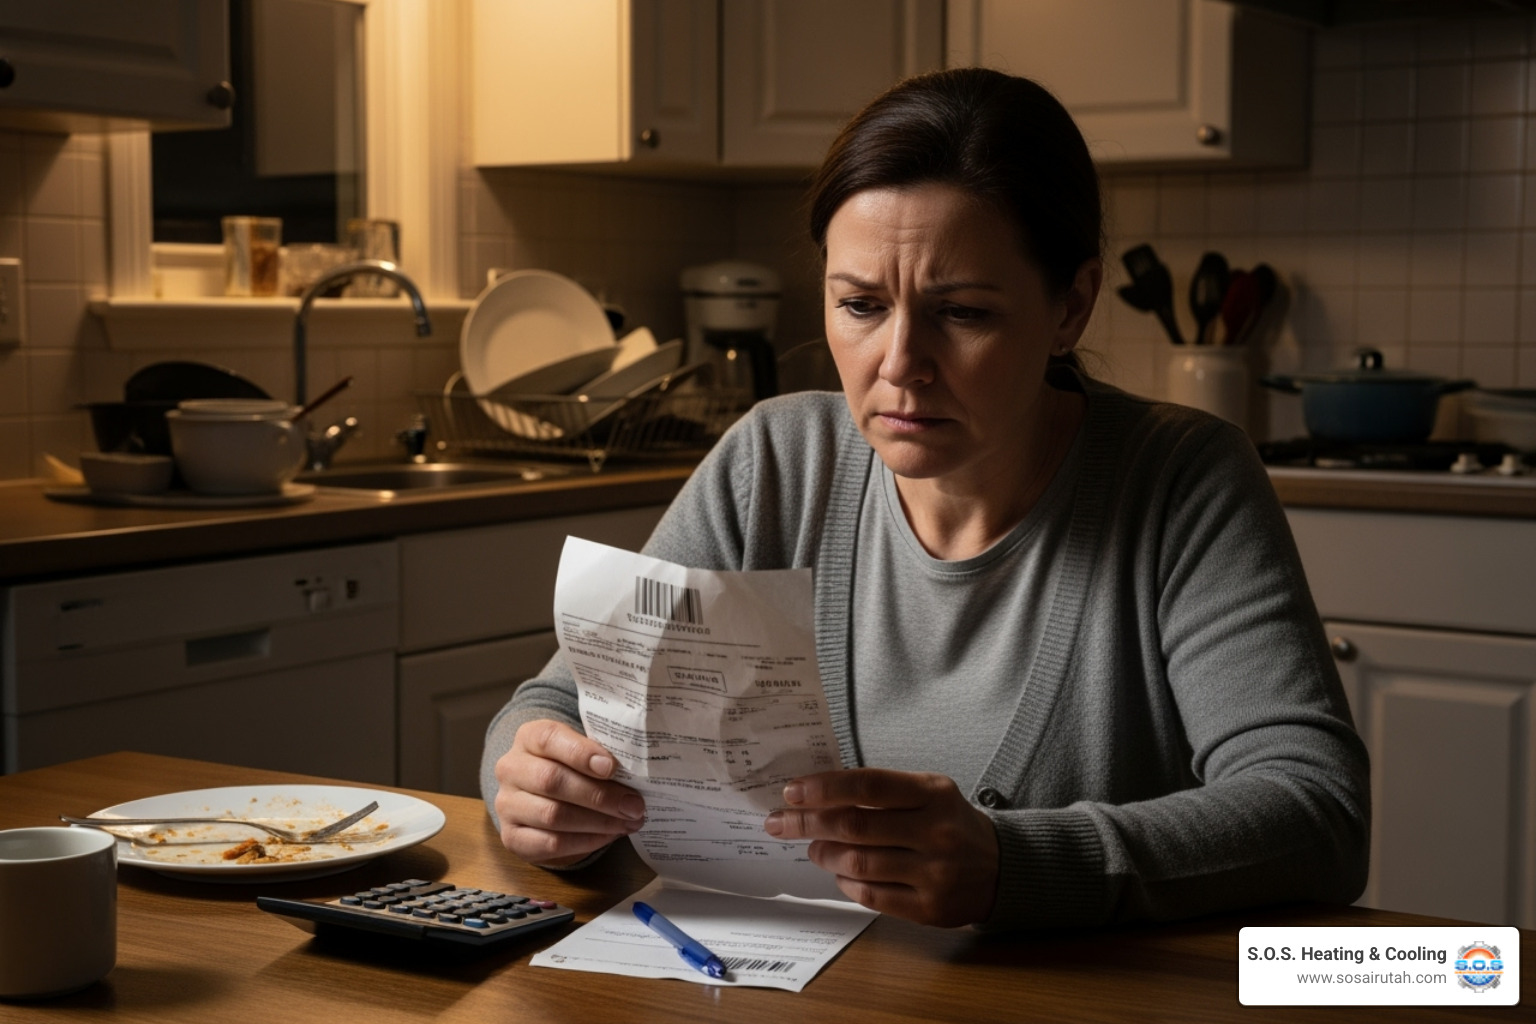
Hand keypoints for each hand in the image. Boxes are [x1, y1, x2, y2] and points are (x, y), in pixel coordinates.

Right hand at [493, 719, 645, 867]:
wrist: (538, 794)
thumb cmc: (569, 766)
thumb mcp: (581, 749)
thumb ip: (601, 754)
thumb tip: (636, 774)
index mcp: (529, 737)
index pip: (550, 739)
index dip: (581, 753)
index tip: (612, 767)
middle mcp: (511, 768)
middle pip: (552, 781)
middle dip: (599, 796)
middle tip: (634, 805)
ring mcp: (507, 804)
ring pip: (552, 815)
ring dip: (598, 822)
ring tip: (628, 822)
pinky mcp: (511, 836)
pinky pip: (550, 843)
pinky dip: (585, 842)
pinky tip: (609, 836)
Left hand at [763, 768, 998, 926]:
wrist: (1001, 867)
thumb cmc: (949, 822)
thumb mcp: (928, 792)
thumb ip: (881, 791)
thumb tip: (817, 795)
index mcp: (933, 794)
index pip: (868, 787)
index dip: (824, 788)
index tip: (792, 792)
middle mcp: (936, 832)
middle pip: (855, 827)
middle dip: (808, 823)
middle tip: (779, 822)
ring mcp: (934, 874)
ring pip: (858, 864)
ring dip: (823, 854)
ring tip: (813, 847)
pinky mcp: (930, 909)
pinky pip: (872, 896)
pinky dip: (845, 882)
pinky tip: (838, 871)